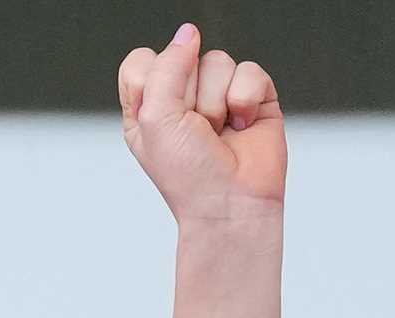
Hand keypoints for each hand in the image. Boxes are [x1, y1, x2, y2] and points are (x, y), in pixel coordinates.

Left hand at [119, 25, 285, 226]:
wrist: (231, 206)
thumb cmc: (189, 178)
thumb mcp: (156, 119)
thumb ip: (165, 68)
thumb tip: (188, 34)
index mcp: (148, 109)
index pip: (142, 62)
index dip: (153, 81)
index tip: (161, 116)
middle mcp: (182, 101)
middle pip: (183, 56)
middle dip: (189, 97)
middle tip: (195, 131)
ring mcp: (218, 96)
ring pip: (217, 61)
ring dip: (218, 102)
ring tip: (219, 133)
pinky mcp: (252, 96)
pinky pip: (249, 69)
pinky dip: (246, 100)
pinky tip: (242, 126)